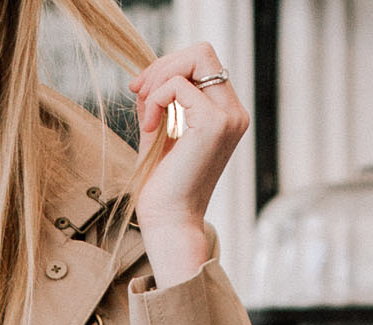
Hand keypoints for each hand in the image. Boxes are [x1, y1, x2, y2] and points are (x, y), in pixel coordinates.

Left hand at [128, 46, 250, 288]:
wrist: (169, 224)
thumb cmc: (163, 191)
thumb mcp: (158, 137)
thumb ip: (157, 106)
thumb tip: (144, 80)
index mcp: (226, 115)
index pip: (202, 64)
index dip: (168, 67)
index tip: (140, 90)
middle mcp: (234, 113)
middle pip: (202, 52)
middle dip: (164, 65)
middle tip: (139, 91)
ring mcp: (228, 117)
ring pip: (196, 57)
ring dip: (160, 77)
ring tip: (145, 111)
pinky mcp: (213, 124)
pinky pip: (179, 85)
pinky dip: (157, 98)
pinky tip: (150, 126)